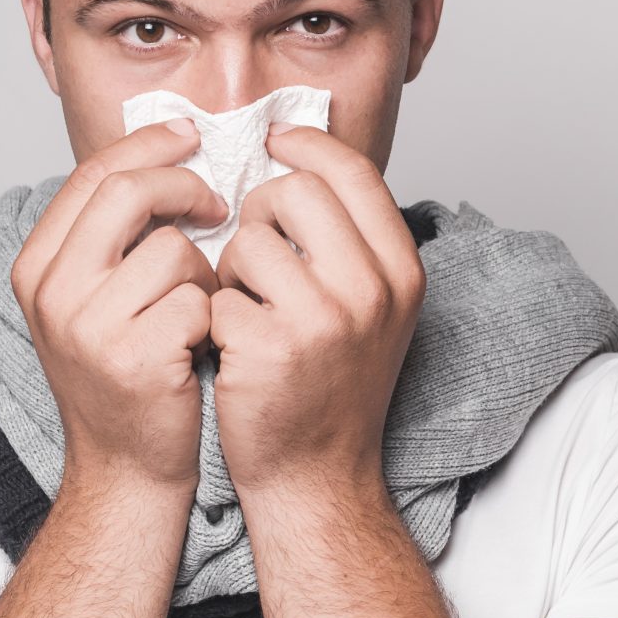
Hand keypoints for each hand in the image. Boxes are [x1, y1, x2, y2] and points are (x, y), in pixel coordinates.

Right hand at [10, 118, 225, 496]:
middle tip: (219, 203)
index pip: (92, 175)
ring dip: (207, 274)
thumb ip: (112, 240)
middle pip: (126, 192)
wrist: (129, 471)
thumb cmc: (130, 380)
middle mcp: (52, 292)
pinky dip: (217, 317)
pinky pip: (198, 300)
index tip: (192, 136)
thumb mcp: (97, 303)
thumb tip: (164, 157)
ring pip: (173, 250)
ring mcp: (89, 326)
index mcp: (37, 268)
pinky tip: (206, 346)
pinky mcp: (134, 357)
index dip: (148, 146)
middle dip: (185, 186)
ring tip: (201, 312)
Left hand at [208, 125, 424, 500]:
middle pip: (294, 191)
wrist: (316, 477)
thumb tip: (301, 158)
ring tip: (247, 311)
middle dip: (258, 213)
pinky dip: (216, 318)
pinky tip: (234, 350)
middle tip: (253, 251)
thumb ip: (350, 240)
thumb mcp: (371, 307)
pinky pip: (219, 294)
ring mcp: (324, 319)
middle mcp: (372, 290)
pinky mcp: (269, 346)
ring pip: (248, 240)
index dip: (307, 145)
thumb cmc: (333, 387)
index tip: (275, 140)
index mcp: (401, 272)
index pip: (353, 172)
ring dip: (232, 270)